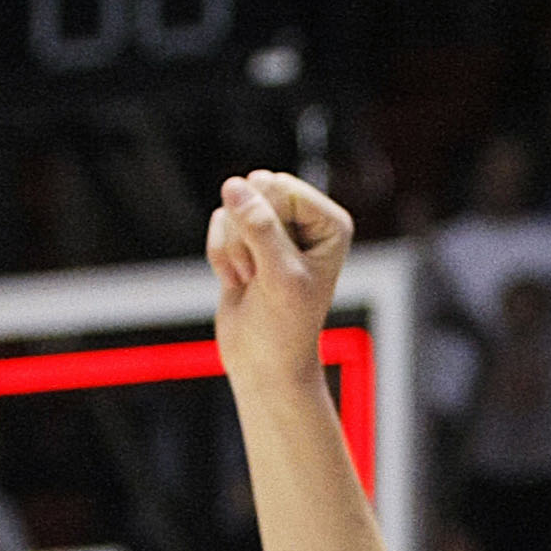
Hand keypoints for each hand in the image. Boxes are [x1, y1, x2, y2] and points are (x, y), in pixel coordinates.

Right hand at [207, 172, 353, 392]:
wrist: (264, 365)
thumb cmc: (284, 328)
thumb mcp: (278, 275)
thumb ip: (259, 227)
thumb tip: (233, 184)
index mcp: (330, 223)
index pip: (281, 188)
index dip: (267, 224)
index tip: (275, 265)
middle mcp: (306, 219)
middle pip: (256, 190)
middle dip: (247, 235)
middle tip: (260, 275)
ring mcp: (275, 226)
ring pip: (234, 205)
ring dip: (233, 249)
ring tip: (251, 281)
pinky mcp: (247, 238)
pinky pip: (220, 221)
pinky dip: (220, 254)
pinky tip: (237, 281)